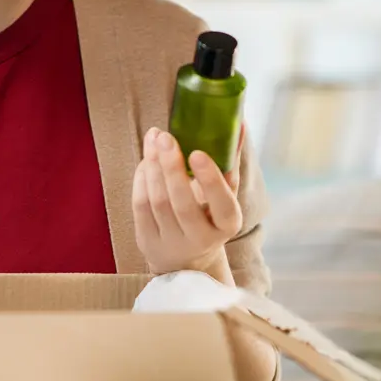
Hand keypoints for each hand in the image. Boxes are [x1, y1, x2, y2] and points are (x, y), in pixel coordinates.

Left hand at [132, 127, 243, 276]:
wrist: (187, 258)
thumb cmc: (209, 215)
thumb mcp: (226, 193)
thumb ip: (231, 160)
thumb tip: (240, 123)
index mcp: (228, 225)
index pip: (222, 205)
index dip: (210, 180)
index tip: (197, 153)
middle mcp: (200, 238)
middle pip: (183, 203)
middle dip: (171, 167)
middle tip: (165, 137)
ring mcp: (171, 242)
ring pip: (158, 202)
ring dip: (153, 167)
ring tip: (154, 140)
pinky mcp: (147, 240)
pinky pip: (141, 205)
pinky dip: (141, 178)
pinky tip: (146, 159)